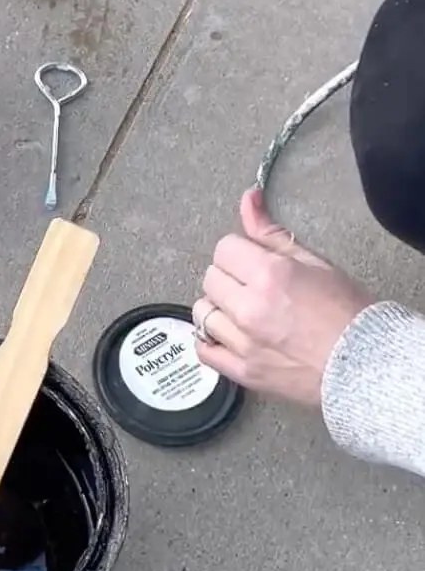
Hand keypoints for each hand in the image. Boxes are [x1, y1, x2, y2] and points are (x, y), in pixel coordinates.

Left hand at [192, 189, 372, 406]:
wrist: (365, 363)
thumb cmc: (348, 312)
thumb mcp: (314, 263)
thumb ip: (272, 233)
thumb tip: (247, 200)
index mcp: (270, 275)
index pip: (224, 249)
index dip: (240, 252)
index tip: (253, 261)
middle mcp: (251, 308)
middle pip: (211, 278)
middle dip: (229, 278)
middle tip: (253, 286)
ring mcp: (244, 342)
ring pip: (203, 312)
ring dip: (220, 308)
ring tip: (245, 312)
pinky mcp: (243, 371)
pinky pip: (204, 350)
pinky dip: (211, 341)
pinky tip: (230, 335)